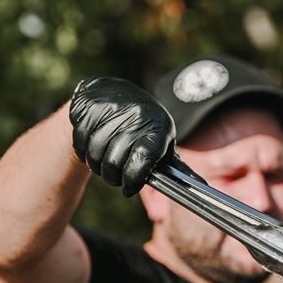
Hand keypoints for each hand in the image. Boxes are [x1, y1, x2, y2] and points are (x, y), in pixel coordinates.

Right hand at [69, 76, 175, 196]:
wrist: (113, 93)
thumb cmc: (144, 128)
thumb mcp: (164, 142)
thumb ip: (177, 168)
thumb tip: (203, 189)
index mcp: (159, 126)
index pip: (144, 159)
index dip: (134, 179)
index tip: (129, 189)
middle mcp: (136, 115)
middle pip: (116, 161)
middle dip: (114, 177)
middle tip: (115, 179)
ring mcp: (110, 109)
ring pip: (96, 154)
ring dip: (97, 168)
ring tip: (105, 165)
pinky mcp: (88, 107)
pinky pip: (80, 143)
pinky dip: (82, 154)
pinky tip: (91, 151)